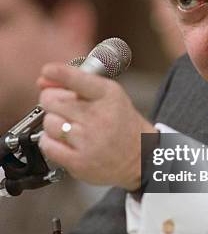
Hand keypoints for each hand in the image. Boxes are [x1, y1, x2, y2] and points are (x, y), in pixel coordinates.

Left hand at [37, 63, 156, 190]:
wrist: (140, 156)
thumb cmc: (121, 123)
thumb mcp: (108, 95)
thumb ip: (76, 83)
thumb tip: (42, 81)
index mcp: (108, 95)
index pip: (77, 79)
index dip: (58, 73)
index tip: (48, 70)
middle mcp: (99, 116)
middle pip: (52, 100)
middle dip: (52, 101)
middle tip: (63, 107)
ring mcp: (89, 140)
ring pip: (48, 122)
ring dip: (53, 123)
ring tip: (69, 127)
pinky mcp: (79, 162)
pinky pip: (47, 145)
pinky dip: (50, 141)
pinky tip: (65, 141)